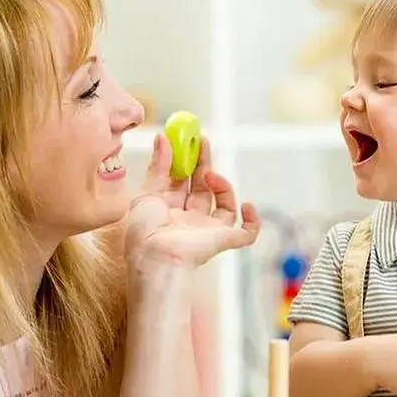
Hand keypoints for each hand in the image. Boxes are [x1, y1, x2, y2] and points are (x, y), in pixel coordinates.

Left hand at [125, 132, 259, 272]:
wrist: (155, 257)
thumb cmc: (143, 233)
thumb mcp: (145, 193)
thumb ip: (158, 166)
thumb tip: (162, 138)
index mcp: (168, 212)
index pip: (181, 181)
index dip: (185, 161)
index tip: (187, 141)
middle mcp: (189, 220)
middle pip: (203, 188)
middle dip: (204, 164)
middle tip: (202, 141)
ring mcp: (207, 231)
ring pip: (224, 205)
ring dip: (222, 186)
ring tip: (210, 175)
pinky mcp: (222, 240)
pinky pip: (246, 234)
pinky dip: (253, 222)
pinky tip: (247, 205)